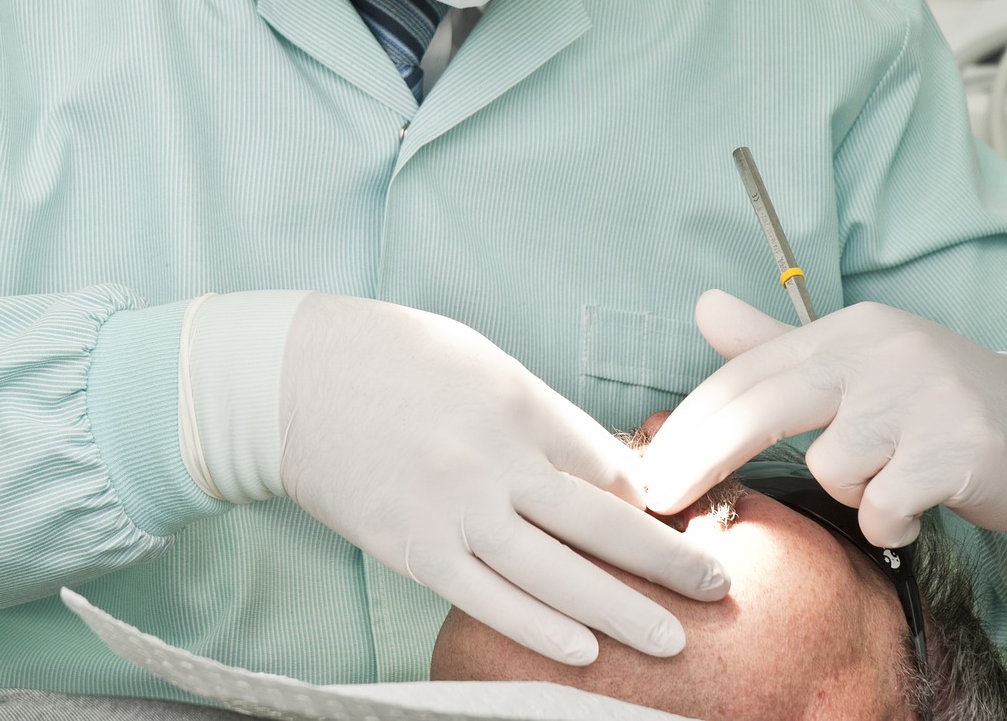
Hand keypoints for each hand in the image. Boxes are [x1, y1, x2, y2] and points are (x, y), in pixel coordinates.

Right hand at [278, 293, 728, 665]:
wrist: (288, 378)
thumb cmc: (388, 357)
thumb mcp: (479, 361)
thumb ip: (541, 413)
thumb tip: (601, 466)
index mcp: (519, 401)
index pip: (606, 464)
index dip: (655, 500)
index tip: (687, 525)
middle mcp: (497, 458)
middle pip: (602, 523)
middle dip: (667, 560)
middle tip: (718, 586)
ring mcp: (455, 508)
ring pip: (556, 573)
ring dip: (621, 610)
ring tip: (673, 640)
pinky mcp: (414, 547)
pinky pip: (488, 598)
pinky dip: (539, 626)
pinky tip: (584, 649)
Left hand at [640, 292, 1006, 546]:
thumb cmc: (931, 405)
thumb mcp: (854, 367)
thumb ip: (775, 346)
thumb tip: (703, 305)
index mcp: (848, 330)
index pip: (748, 374)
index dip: (689, 425)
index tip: (648, 471)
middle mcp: (882, 350)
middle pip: (764, 408)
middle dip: (703, 459)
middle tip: (663, 504)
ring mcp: (923, 395)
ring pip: (833, 469)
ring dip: (851, 493)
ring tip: (888, 482)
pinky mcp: (960, 445)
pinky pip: (884, 504)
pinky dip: (890, 521)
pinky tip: (914, 510)